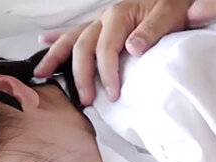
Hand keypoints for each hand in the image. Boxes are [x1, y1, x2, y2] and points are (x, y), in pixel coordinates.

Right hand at [34, 0, 188, 104]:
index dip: (107, 72)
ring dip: (56, 56)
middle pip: (83, 46)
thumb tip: (132, 48)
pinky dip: (59, 37)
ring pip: (72, 39)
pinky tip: (44, 41)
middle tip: (85, 99)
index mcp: (119, 15)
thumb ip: (152, 31)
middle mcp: (105, 18)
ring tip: (42, 72)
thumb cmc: (173, 6)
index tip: (113, 93)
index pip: (106, 48)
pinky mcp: (102, 26)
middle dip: (81, 74)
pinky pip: (76, 32)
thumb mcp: (169, 16)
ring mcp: (101, 21)